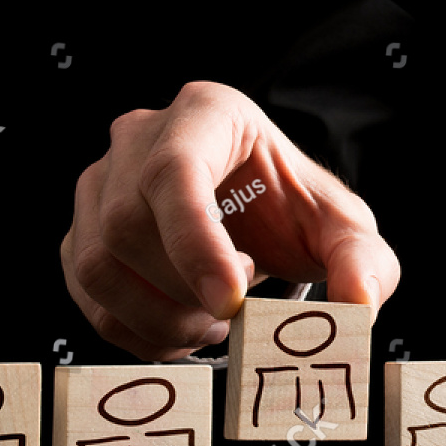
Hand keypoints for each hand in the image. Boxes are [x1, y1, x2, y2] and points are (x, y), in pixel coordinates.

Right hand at [61, 81, 399, 360]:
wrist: (260, 218)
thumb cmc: (295, 212)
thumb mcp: (343, 229)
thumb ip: (364, 263)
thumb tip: (359, 305)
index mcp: (207, 112)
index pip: (174, 172)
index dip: (195, 244)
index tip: (232, 302)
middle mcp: (139, 137)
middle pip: (126, 226)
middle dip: (183, 292)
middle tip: (237, 315)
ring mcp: (99, 183)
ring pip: (96, 266)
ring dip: (158, 319)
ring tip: (214, 326)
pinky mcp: (81, 232)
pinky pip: (86, 296)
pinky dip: (136, 333)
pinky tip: (183, 333)